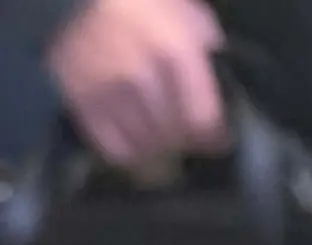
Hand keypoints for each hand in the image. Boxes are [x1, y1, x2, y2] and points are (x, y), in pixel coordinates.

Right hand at [45, 0, 227, 168]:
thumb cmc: (144, 4)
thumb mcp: (188, 18)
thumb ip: (207, 55)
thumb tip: (222, 93)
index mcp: (174, 51)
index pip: (203, 122)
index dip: (214, 139)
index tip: (216, 140)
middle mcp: (139, 74)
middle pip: (175, 138)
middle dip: (185, 141)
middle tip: (185, 136)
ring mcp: (105, 88)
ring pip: (147, 146)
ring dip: (158, 146)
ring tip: (160, 136)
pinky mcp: (78, 98)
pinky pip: (113, 148)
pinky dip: (130, 152)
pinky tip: (135, 141)